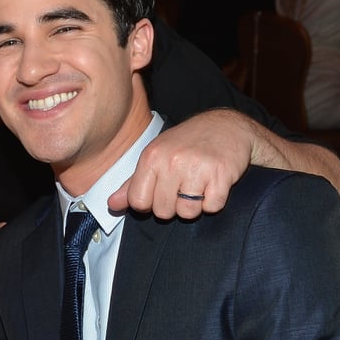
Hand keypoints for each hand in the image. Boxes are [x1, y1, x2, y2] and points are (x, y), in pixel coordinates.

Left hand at [108, 109, 251, 219]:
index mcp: (151, 157)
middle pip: (163, 211)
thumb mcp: (155, 157)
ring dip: (194, 205)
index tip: (160, 192)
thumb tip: (112, 204)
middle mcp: (172, 161)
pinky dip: (214, 201)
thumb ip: (133, 184)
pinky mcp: (222, 175)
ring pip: (187, 213)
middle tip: (183, 187)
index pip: (138, 202)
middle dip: (173, 206)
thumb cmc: (187, 144)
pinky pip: (212, 207)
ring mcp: (197, 168)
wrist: (227, 126)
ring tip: (198, 186)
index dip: (149, 203)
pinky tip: (213, 184)